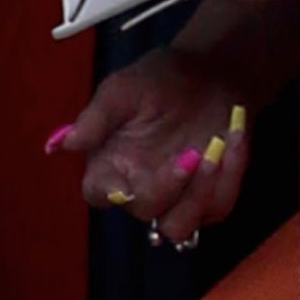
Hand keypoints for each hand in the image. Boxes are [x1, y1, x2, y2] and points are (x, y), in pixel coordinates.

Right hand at [49, 45, 251, 246]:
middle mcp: (140, 186)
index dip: (112, 191)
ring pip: (179, 227)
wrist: (214, 71)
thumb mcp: (126, 88)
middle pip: (144, 211)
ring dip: (199, 195)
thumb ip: (98, 116)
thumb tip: (64, 142)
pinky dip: (230, 177)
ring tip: (216, 151)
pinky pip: (217, 208)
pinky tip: (235, 139)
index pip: (98, 193)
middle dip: (167, 187)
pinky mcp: (210, 197)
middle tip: (191, 154)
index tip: (129, 181)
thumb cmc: (163, 79)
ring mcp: (177, 197)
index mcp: (112, 162)